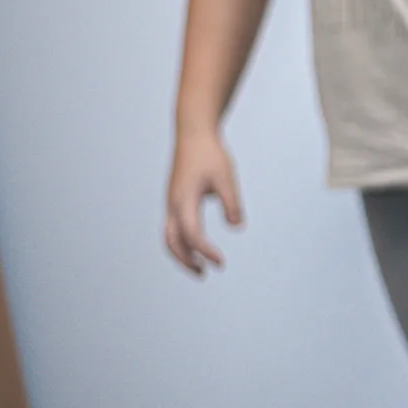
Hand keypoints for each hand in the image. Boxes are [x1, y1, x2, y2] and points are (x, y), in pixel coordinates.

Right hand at [165, 129, 241, 275]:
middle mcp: (173, 204)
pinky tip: (197, 246)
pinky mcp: (175, 200)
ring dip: (183, 254)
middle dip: (186, 261)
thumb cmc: (210, 154)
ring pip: (169, 237)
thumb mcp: (226, 177)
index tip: (220, 262)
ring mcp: (171, 203)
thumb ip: (232, 203)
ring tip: (201, 267)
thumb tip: (237, 227)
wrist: (193, 133)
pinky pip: (173, 228)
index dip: (205, 251)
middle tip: (205, 274)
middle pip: (172, 242)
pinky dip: (182, 242)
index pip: (192, 234)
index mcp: (183, 200)